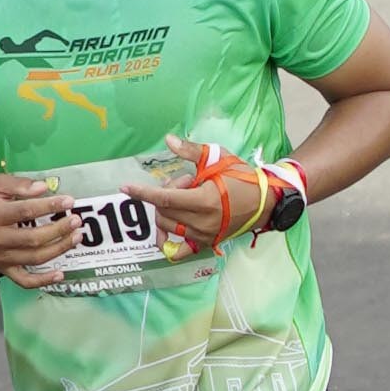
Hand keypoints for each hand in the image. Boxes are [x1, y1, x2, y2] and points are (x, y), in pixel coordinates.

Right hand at [0, 170, 79, 286]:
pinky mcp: (3, 269)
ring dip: (59, 249)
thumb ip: (19, 184)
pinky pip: (24, 281)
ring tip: (76, 237)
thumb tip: (43, 188)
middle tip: (75, 220)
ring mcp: (0, 257)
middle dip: (59, 230)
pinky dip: (43, 280)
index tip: (68, 201)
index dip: (49, 206)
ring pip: (34, 258)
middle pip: (33, 238)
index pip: (26, 211)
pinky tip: (61, 274)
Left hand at [143, 137, 281, 252]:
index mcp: (204, 201)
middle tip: (187, 182)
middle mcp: (201, 222)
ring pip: (168, 226)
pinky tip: (163, 236)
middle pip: (164, 211)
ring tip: (188, 199)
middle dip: (167, 193)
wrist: (263, 201)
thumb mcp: (217, 159)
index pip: (164, 198)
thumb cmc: (241, 177)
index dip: (143, 193)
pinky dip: (168, 244)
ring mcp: (203, 235)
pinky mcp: (206, 244)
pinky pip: (180, 251)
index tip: (126, 188)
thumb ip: (191, 151)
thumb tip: (168, 140)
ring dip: (169, 211)